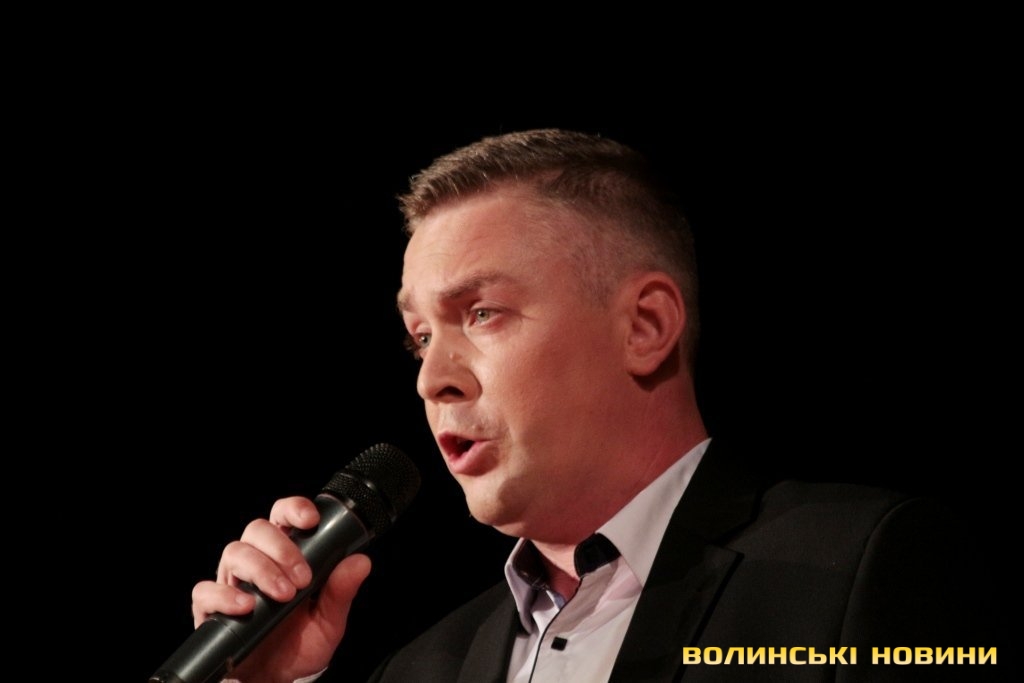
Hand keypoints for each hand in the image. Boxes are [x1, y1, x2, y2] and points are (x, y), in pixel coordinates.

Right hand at [191, 496, 371, 682]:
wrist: (277, 679)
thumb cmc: (300, 644)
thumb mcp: (329, 620)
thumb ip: (341, 592)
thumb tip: (361, 562)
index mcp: (284, 555)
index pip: (283, 516)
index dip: (294, 509)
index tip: (310, 520)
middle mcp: (256, 561)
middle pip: (257, 529)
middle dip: (282, 549)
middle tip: (302, 579)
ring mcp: (231, 582)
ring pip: (234, 552)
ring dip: (261, 569)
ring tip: (283, 595)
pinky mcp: (211, 608)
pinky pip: (205, 591)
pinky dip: (224, 595)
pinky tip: (246, 606)